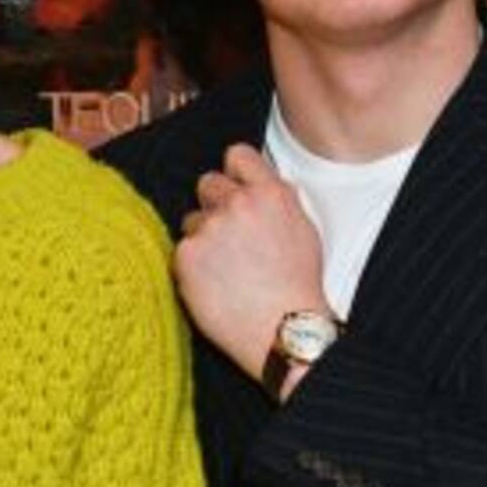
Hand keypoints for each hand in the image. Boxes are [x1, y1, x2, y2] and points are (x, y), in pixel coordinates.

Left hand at [175, 143, 331, 382]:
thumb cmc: (297, 288)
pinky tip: (214, 284)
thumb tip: (263, 188)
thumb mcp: (304, 230)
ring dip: (203, 238)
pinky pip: (182, 250)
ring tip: (226, 269)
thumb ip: (279, 201)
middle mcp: (238, 203)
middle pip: (208, 183)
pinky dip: (192, 266)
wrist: (282, 331)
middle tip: (229, 237)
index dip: (234, 173)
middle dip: (215, 205)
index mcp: (270, 193)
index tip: (234, 186)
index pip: (237, 155)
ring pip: (192, 220)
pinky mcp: (186, 255)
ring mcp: (209, 228)